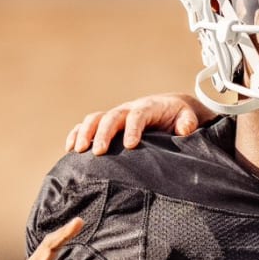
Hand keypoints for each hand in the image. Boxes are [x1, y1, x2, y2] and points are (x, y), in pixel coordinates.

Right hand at [65, 92, 207, 154]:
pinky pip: (87, 125)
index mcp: (148, 108)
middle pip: (112, 117)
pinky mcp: (107, 124)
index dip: (132, 129)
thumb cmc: (178, 115)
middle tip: (99, 152)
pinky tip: (70, 149)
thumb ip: (188, 122)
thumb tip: (184, 130)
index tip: (130, 146)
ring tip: (79, 151)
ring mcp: (115, 116)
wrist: (169, 108)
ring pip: (95, 119)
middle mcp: (128, 109)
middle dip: (104, 134)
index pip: (137, 115)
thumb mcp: (188, 117)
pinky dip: (76, 134)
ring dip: (85, 133)